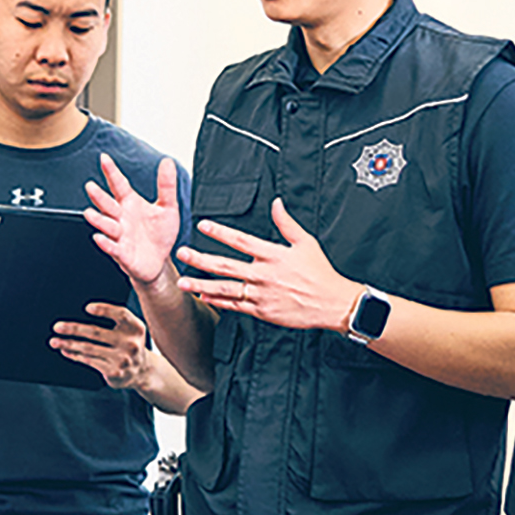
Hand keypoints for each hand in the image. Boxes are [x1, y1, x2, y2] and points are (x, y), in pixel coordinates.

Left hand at [51, 303, 153, 389]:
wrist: (142, 371)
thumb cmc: (129, 345)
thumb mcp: (130, 330)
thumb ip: (114, 320)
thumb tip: (81, 316)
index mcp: (136, 328)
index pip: (121, 314)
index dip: (104, 309)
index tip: (87, 308)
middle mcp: (131, 343)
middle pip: (97, 332)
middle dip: (74, 329)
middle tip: (57, 327)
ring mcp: (122, 359)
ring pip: (89, 348)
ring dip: (68, 344)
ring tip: (55, 341)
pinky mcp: (113, 372)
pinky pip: (89, 361)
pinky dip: (75, 355)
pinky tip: (66, 351)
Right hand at [85, 155, 181, 285]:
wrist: (160, 262)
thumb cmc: (160, 234)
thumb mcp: (168, 208)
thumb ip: (166, 186)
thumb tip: (167, 162)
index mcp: (131, 203)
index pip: (119, 184)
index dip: (111, 172)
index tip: (104, 158)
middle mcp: (121, 218)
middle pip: (108, 204)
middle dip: (99, 197)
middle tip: (91, 186)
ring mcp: (120, 236)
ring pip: (107, 226)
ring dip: (98, 220)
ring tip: (90, 213)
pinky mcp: (122, 253)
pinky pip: (112, 248)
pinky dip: (105, 243)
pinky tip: (100, 237)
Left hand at [174, 197, 359, 331]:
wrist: (332, 303)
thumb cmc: (320, 272)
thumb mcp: (306, 242)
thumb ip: (287, 223)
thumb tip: (276, 203)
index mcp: (274, 255)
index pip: (241, 241)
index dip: (220, 232)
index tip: (203, 225)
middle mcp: (264, 275)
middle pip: (226, 265)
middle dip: (201, 259)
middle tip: (181, 253)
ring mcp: (261, 295)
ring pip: (225, 288)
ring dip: (201, 284)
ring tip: (182, 281)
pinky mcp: (262, 311)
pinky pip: (235, 305)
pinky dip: (218, 301)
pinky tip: (204, 296)